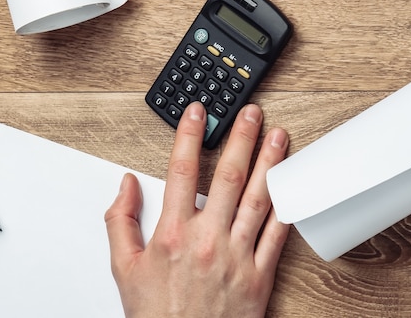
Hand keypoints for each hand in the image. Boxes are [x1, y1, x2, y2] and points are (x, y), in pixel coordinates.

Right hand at [105, 102, 288, 316]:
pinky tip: (290, 186)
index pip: (181, 171)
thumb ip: (120, 220)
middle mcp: (208, 239)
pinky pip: (277, 236)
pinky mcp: (259, 276)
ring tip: (279, 137)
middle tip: (252, 114)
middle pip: (228, 177)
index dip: (189, 136)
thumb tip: (126, 185)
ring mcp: (237, 257)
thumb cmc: (156, 314)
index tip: (197, 113)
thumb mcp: (123, 267)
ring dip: (270, 163)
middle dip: (242, 139)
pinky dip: (286, 208)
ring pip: (258, 199)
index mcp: (173, 234)